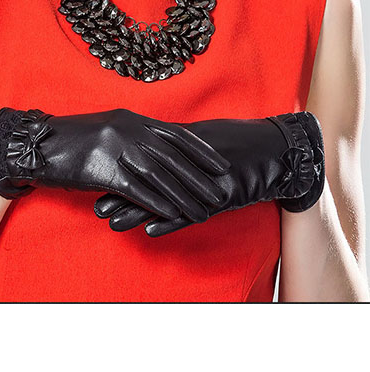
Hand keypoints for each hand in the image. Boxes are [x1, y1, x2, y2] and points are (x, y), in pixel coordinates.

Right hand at [0, 107, 230, 219]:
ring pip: (160, 175)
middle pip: (173, 157)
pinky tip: (172, 214)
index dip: (201, 151)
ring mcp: (116, 147)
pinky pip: (136, 188)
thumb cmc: (72, 140)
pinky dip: (157, 202)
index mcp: (132, 118)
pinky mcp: (102, 168)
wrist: (36, 145)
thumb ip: (134, 134)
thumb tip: (159, 149)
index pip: (175, 134)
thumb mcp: (108, 128)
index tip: (220, 165)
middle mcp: (129, 129)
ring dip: (184, 195)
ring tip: (202, 211)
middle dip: (199, 178)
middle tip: (220, 194)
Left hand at [94, 111, 324, 236]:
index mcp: (182, 145)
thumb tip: (149, 149)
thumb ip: (175, 147)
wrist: (275, 150)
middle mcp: (188, 161)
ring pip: (164, 197)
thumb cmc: (236, 144)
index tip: (96, 180)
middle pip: (148, 179)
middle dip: (120, 194)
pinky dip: (171, 221)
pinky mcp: (221, 195)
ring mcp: (204, 179)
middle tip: (96, 207)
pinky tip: (151, 231)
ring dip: (137, 211)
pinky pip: (193, 211)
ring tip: (113, 224)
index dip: (119, 171)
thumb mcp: (202, 140)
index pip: (144, 160)